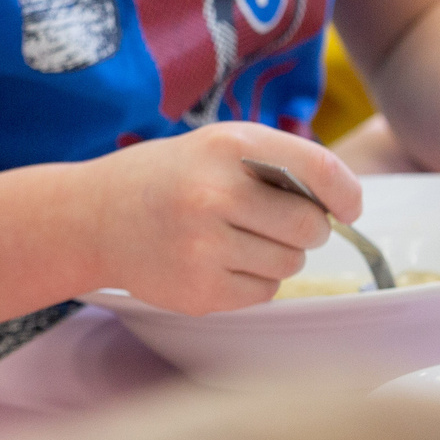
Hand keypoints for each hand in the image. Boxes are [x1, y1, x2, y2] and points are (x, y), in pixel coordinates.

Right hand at [84, 124, 359, 313]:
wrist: (91, 219)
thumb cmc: (166, 178)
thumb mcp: (214, 147)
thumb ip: (275, 163)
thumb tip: (340, 202)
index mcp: (225, 147)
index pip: (318, 169)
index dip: (346, 192)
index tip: (348, 206)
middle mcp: (214, 195)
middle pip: (311, 227)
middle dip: (304, 227)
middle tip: (272, 220)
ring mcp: (205, 248)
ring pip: (290, 264)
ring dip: (277, 255)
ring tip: (235, 239)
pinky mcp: (200, 292)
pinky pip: (264, 292)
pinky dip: (252, 280)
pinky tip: (216, 261)